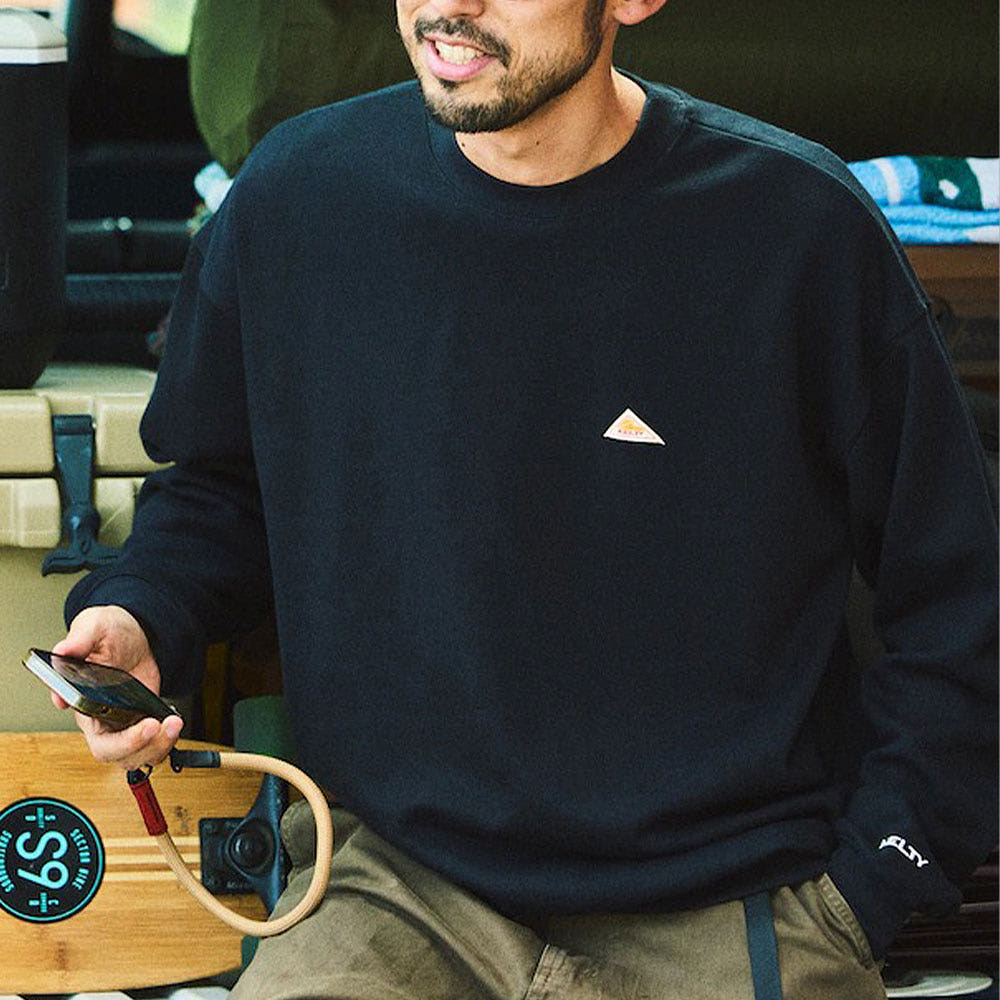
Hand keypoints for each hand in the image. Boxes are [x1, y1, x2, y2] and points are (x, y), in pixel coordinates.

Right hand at [53, 606, 183, 769]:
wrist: (138, 636)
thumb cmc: (110, 632)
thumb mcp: (94, 626)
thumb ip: (80, 638)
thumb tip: (63, 651)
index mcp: (83, 700)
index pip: (85, 728)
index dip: (102, 736)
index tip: (122, 723)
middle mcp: (100, 719)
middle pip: (110, 752)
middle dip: (134, 745)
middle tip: (153, 725)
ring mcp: (122, 725)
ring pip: (133, 756)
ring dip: (156, 746)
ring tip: (172, 723)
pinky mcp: (142, 724)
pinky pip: (152, 748)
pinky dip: (166, 742)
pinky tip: (174, 722)